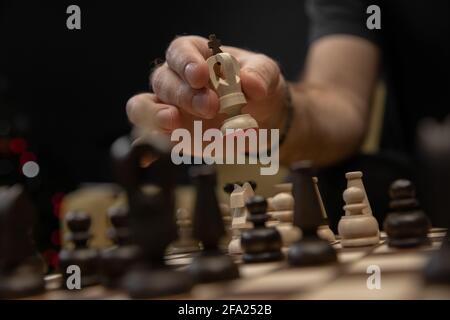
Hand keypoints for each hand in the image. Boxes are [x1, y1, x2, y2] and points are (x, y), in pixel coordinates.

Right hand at [126, 35, 286, 135]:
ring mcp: (170, 107)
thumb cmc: (258, 88)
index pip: (180, 50)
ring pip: (142, 106)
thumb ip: (259, 74)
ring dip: (154, 115)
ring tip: (173, 123)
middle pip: (164, 80)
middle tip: (210, 107)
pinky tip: (165, 145)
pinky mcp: (171, 133)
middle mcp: (177, 79)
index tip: (199, 75)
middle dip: (184, 95)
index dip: (185, 61)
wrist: (260, 119)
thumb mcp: (267, 74)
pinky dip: (154, 139)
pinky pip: (150, 134)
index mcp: (197, 56)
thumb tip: (251, 84)